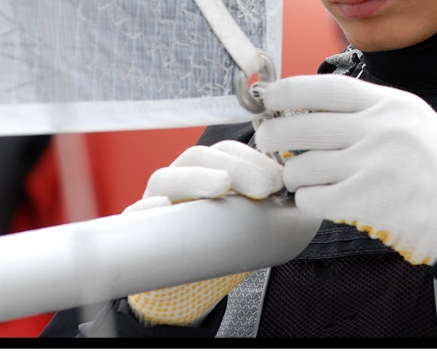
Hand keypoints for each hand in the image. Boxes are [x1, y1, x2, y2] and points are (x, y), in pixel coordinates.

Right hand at [124, 140, 283, 325]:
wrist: (189, 285)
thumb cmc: (221, 246)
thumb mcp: (248, 223)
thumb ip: (269, 209)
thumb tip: (304, 203)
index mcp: (207, 172)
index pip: (226, 151)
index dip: (252, 159)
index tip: (278, 180)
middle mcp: (179, 180)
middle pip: (198, 157)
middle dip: (234, 167)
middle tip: (263, 187)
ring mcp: (155, 202)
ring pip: (165, 178)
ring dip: (195, 178)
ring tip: (222, 186)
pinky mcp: (137, 230)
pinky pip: (133, 216)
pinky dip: (146, 209)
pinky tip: (162, 207)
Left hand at [255, 74, 436, 265]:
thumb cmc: (435, 166)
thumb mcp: (410, 118)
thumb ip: (366, 110)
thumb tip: (308, 108)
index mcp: (390, 104)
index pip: (325, 88)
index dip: (287, 90)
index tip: (267, 96)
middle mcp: (379, 129)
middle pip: (302, 126)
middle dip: (273, 135)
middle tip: (267, 140)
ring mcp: (370, 165)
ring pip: (301, 165)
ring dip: (292, 174)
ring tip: (301, 177)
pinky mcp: (363, 200)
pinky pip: (311, 198)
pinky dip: (307, 200)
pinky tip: (318, 198)